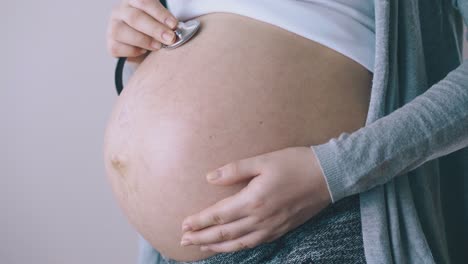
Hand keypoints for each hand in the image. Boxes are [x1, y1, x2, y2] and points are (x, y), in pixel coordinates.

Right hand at [106, 0, 178, 62]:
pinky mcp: (110, 44)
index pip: (144, 2)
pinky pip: (118, 47)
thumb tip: (176, 31)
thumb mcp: (161, 22)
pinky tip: (143, 51)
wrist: (144, 49)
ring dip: (144, 40)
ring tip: (158, 46)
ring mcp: (113, 27)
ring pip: (121, 32)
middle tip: (170, 38)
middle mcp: (120, 11)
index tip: (174, 24)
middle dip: (155, 29)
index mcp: (134, 1)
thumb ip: (166, 24)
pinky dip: (132, 51)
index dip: (160, 13)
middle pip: (135, 17)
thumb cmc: (155, 32)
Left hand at [179, 146, 331, 252]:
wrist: (328, 176)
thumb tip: (209, 177)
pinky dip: (237, 248)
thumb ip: (235, 170)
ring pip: (238, 243)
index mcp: (254, 200)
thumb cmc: (295, 163)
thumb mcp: (263, 160)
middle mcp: (260, 219)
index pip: (219, 215)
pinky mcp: (281, 230)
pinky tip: (230, 247)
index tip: (183, 224)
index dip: (200, 221)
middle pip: (224, 233)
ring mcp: (271, 227)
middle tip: (184, 240)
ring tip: (201, 247)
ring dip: (216, 246)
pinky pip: (254, 244)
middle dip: (202, 237)